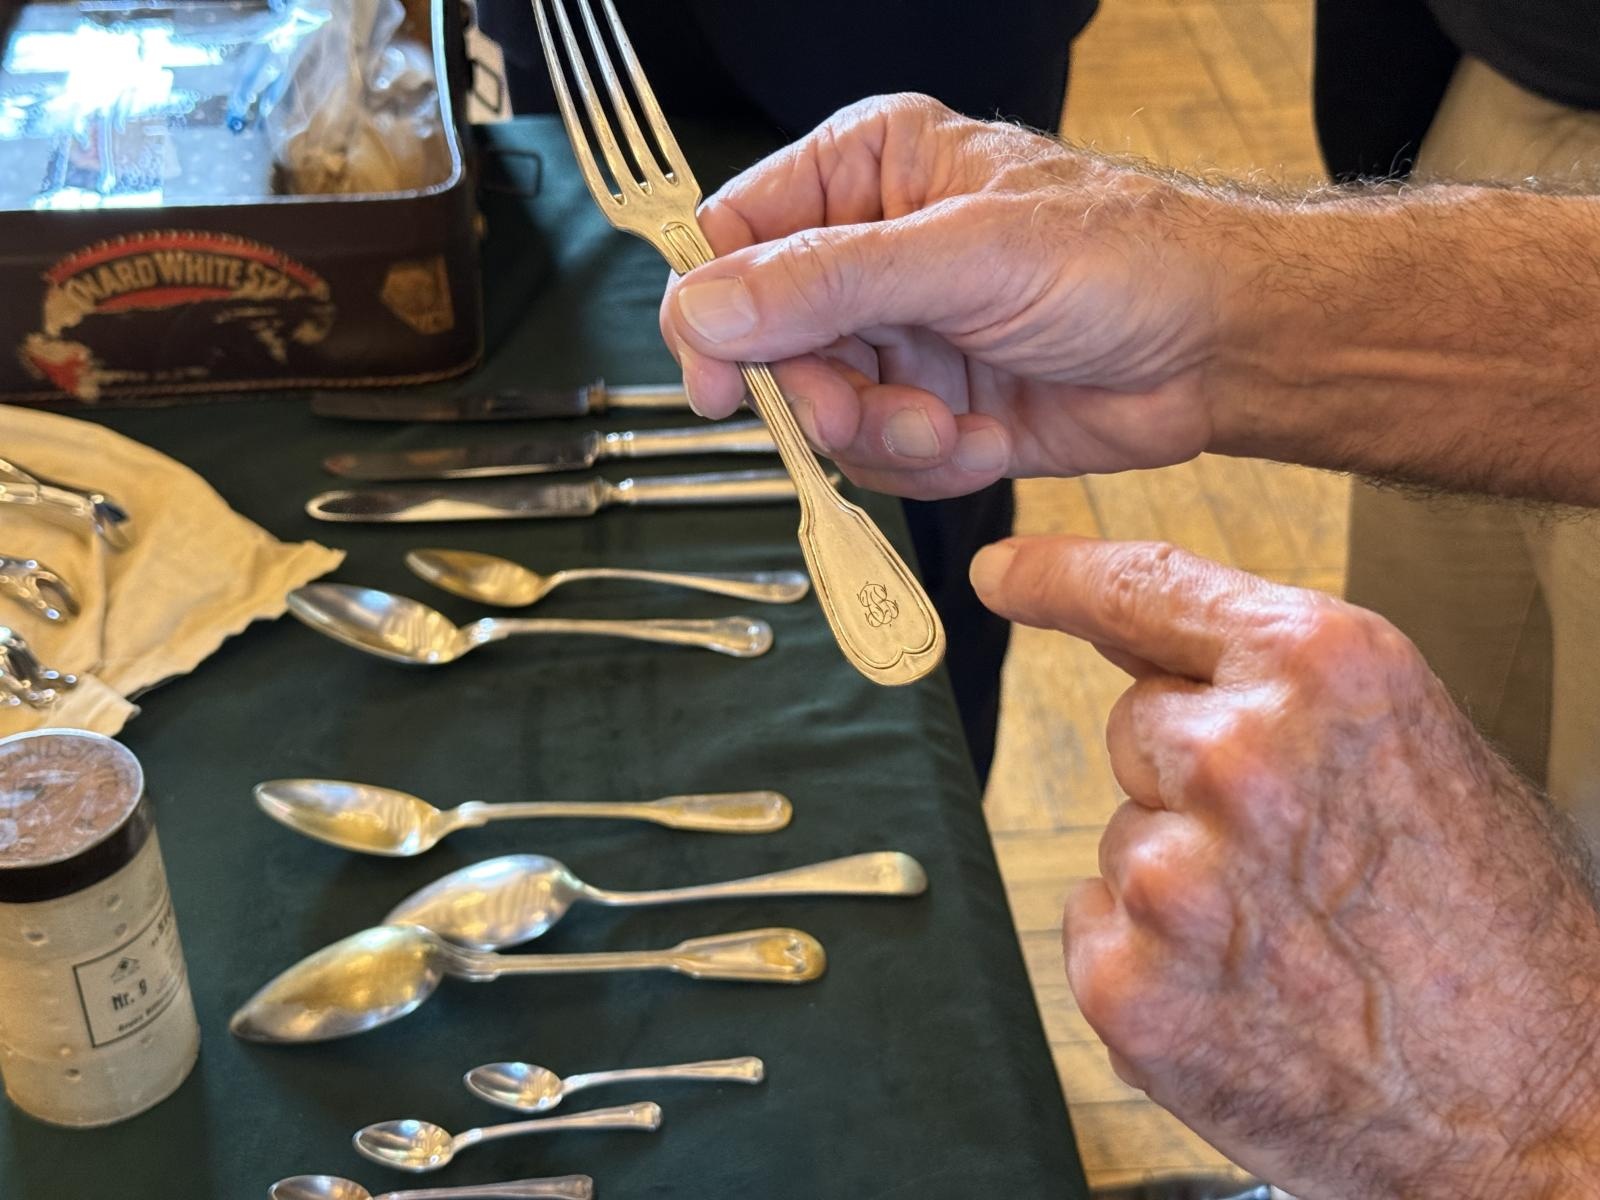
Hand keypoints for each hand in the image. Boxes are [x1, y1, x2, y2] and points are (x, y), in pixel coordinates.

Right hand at [659, 93, 1240, 498]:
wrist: (1219, 349)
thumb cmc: (1122, 260)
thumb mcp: (964, 255)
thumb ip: (827, 282)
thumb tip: (703, 310)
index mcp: (864, 172)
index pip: (734, 241)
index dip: (715, 318)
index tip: (721, 389)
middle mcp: (869, 253)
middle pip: (771, 345)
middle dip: (825, 397)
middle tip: (876, 414)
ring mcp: (899, 334)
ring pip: (823, 414)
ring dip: (887, 439)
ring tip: (957, 428)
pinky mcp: (931, 405)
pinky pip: (881, 459)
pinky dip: (930, 465)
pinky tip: (990, 439)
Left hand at [969, 536, 1599, 1198]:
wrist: (1552, 1110)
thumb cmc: (1496, 930)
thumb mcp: (1408, 750)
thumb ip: (1272, 687)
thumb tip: (1137, 643)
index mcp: (1323, 673)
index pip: (1149, 592)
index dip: (1061, 576)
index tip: (1005, 572)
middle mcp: (1236, 757)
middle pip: (1136, 728)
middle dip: (1191, 781)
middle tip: (1296, 860)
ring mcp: (1174, 878)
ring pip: (1124, 839)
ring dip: (1180, 883)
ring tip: (1294, 943)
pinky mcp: (1131, 986)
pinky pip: (1098, 928)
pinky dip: (1153, 963)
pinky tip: (1247, 998)